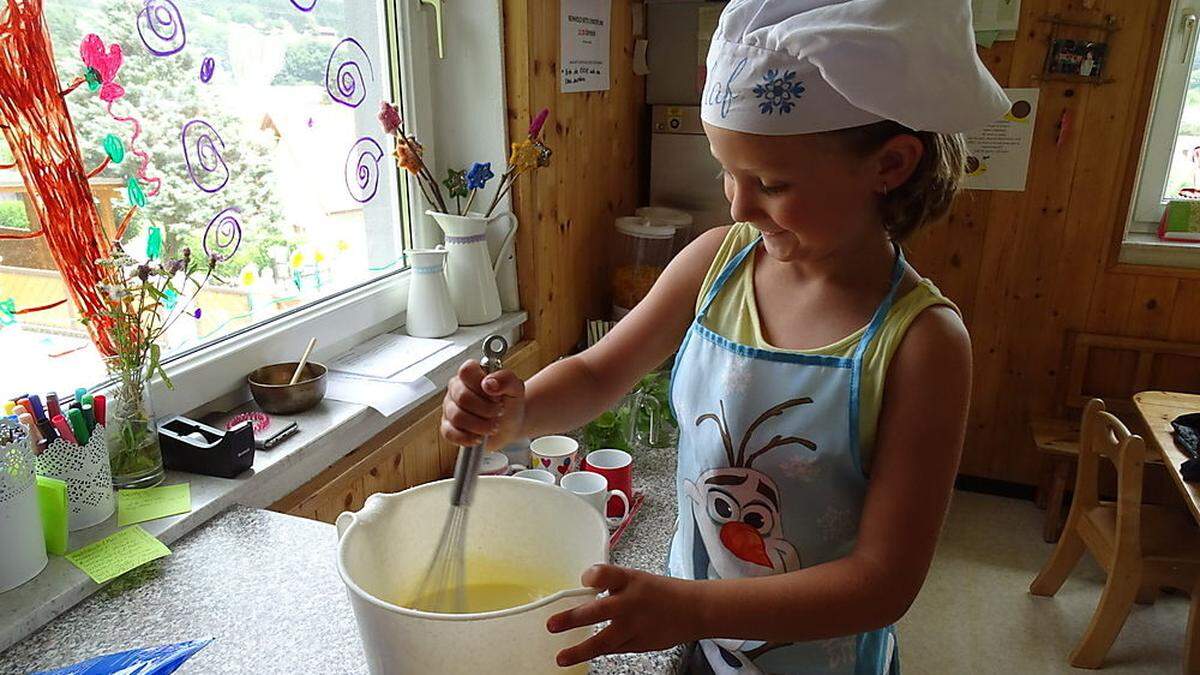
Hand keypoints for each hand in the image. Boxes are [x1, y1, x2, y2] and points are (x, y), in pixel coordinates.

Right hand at [440, 359, 524, 449]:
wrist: (511, 424)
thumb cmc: (510, 403)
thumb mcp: (516, 388)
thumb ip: (506, 379)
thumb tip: (489, 383)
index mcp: (471, 374)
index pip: (466, 371)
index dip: (482, 384)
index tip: (496, 396)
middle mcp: (457, 389)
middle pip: (462, 397)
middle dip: (486, 409)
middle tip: (499, 413)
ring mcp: (450, 408)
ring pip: (457, 416)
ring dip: (480, 425)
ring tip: (493, 426)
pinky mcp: (448, 427)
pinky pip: (449, 433)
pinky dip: (467, 438)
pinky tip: (479, 437)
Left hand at [547, 564, 698, 666]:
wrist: (693, 609)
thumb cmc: (661, 592)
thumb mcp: (636, 579)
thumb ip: (610, 586)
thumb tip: (582, 593)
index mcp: (629, 580)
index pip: (605, 574)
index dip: (591, 577)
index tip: (582, 581)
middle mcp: (630, 603)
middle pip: (598, 610)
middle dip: (572, 619)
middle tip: (552, 625)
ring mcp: (634, 626)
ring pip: (603, 641)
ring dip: (580, 651)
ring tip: (561, 658)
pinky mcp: (638, 644)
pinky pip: (613, 650)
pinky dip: (596, 652)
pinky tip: (581, 655)